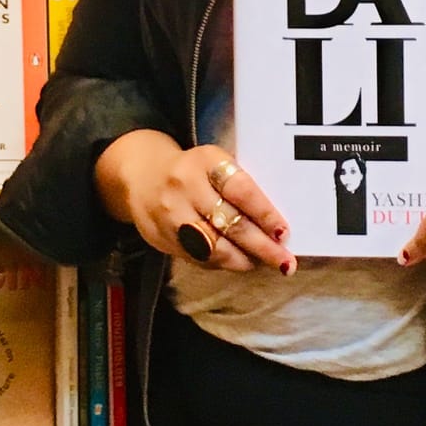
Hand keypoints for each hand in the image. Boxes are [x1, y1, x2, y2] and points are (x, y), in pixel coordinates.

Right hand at [94, 131, 293, 274]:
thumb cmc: (193, 170)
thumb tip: (274, 223)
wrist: (140, 176)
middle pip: (230, 224)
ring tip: (263, 264)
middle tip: (285, 261)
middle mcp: (186, 188)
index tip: (283, 232)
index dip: (265, 213)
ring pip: (214, 248)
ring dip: (243, 260)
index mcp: (205, 162)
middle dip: (261, 247)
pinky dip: (222, 263)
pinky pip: (198, 258)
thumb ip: (238, 185)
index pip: (241, 190)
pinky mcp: (163, 239)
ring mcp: (171, 216)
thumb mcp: (214, 163)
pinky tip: (237, 262)